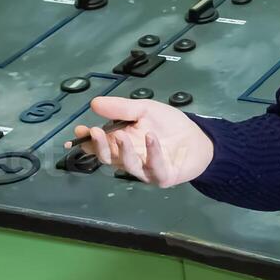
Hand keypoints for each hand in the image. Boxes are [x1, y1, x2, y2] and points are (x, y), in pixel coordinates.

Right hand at [67, 96, 214, 187]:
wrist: (199, 138)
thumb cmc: (170, 125)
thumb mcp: (145, 110)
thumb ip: (121, 108)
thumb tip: (94, 103)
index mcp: (121, 143)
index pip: (99, 144)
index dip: (87, 139)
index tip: (79, 130)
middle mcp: (129, 159)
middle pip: (108, 157)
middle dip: (99, 146)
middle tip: (95, 132)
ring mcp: (145, 170)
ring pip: (127, 165)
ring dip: (122, 150)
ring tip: (121, 135)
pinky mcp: (162, 176)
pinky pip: (154, 167)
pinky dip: (151, 152)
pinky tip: (150, 137)